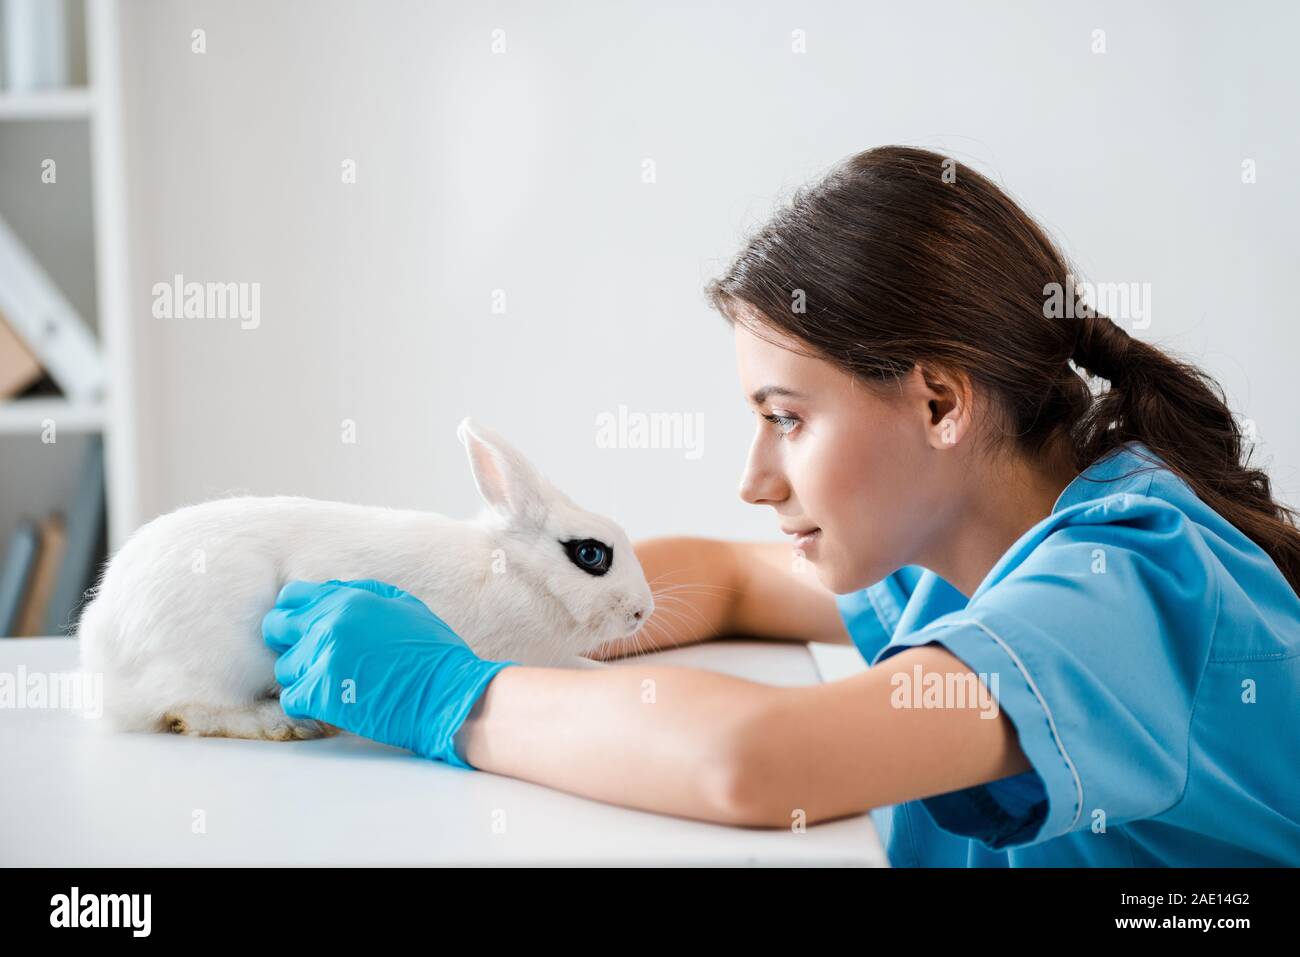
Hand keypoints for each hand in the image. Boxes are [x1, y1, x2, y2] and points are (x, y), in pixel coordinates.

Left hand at [261, 578, 515, 767]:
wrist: (446, 692)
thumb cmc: (433, 650)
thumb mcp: (403, 605)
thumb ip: (361, 595)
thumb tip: (330, 593)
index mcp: (348, 600)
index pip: (292, 597)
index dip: (295, 612)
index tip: (305, 627)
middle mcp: (329, 624)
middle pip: (276, 628)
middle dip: (288, 642)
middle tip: (311, 656)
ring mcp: (323, 659)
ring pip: (284, 668)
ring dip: (303, 676)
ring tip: (331, 683)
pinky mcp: (322, 694)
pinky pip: (291, 699)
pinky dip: (307, 703)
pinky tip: (329, 703)